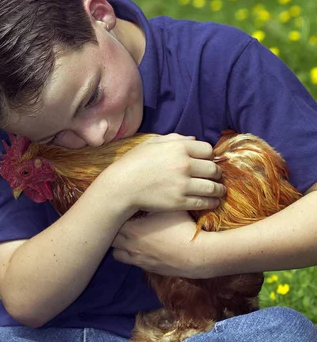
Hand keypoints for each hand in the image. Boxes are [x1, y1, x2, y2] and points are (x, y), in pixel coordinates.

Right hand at [105, 134, 224, 213]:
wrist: (121, 186)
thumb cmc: (134, 162)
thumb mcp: (152, 143)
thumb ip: (175, 138)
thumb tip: (194, 139)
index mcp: (178, 148)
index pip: (208, 150)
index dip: (209, 156)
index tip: (207, 162)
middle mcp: (184, 165)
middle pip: (213, 169)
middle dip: (217, 173)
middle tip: (216, 177)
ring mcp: (183, 184)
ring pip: (212, 187)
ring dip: (219, 190)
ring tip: (219, 191)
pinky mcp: (179, 202)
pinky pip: (204, 202)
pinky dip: (212, 203)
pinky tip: (212, 202)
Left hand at [112, 210, 208, 277]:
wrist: (198, 254)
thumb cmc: (183, 228)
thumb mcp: (168, 208)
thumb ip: (154, 201)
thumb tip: (145, 193)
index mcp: (133, 229)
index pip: (113, 222)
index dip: (116, 216)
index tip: (121, 210)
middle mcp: (131, 246)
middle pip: (111, 239)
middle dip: (115, 230)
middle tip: (123, 221)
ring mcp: (138, 259)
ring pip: (117, 254)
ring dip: (120, 246)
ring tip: (130, 237)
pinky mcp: (147, 268)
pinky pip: (131, 262)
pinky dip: (132, 255)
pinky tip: (144, 247)